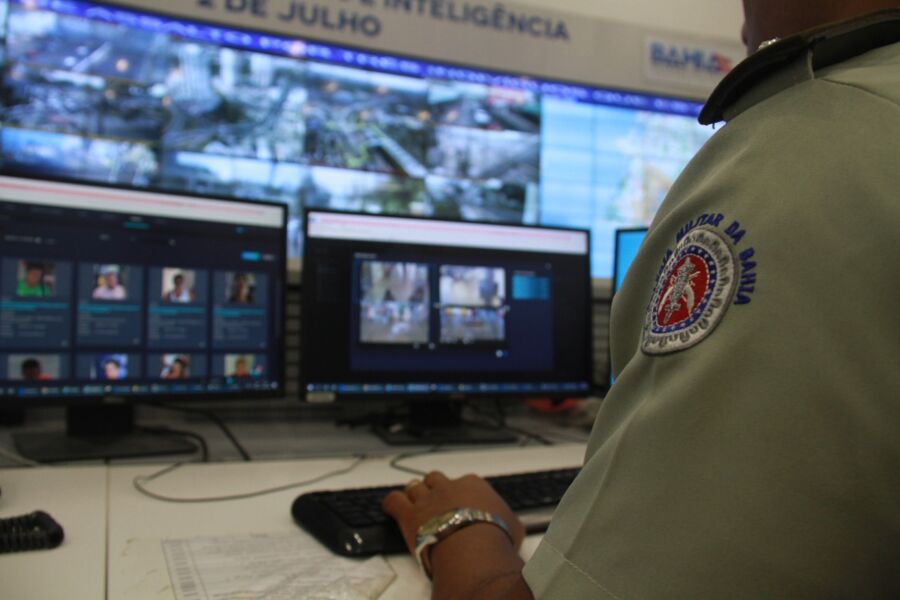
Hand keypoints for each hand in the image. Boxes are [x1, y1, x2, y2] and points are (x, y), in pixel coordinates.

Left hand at [382, 471, 525, 554]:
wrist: (474, 548)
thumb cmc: (496, 538)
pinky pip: (393, 501)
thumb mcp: (514, 527)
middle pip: (436, 479)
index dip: (461, 493)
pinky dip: (391, 503)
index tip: (461, 502)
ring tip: (413, 502)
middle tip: (434, 500)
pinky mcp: (408, 515)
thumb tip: (515, 528)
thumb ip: (509, 522)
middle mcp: (448, 487)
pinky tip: (391, 507)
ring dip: (413, 495)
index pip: (464, 482)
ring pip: (414, 487)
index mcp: (474, 485)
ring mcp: (427, 499)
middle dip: (434, 488)